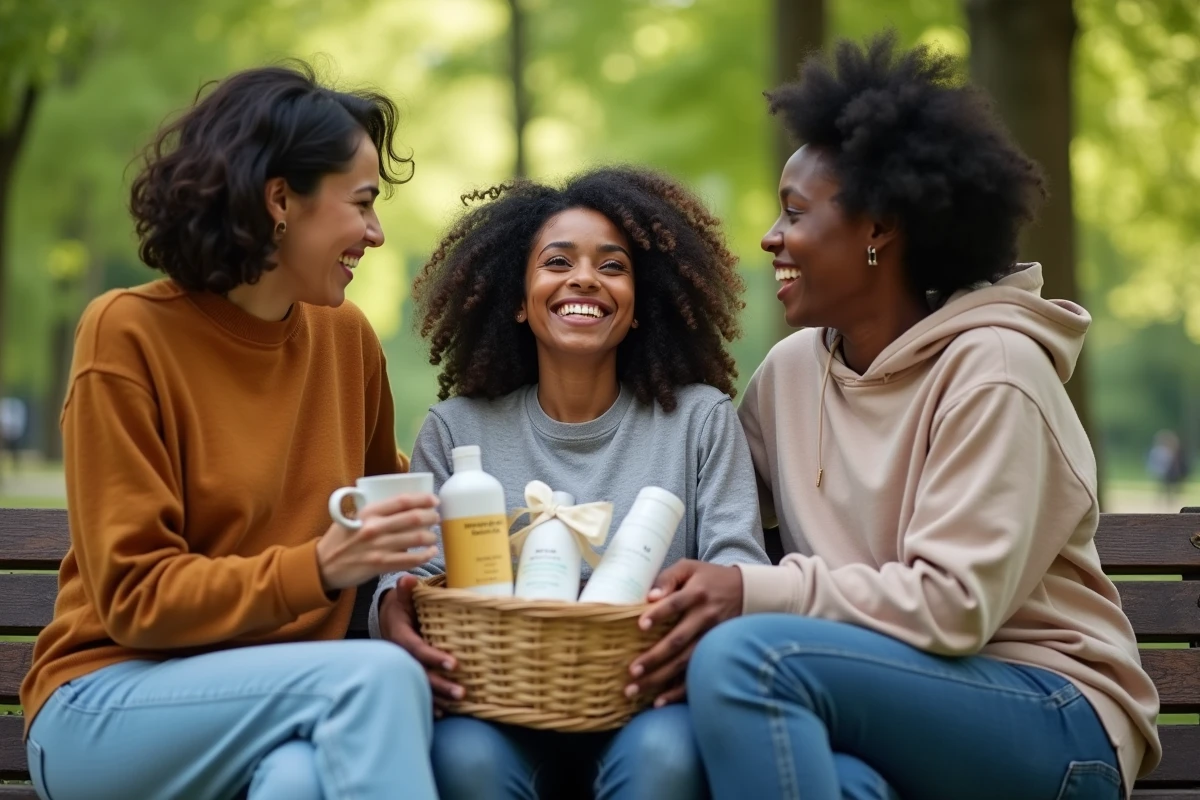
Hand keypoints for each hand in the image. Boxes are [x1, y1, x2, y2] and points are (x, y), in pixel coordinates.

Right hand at [316, 493, 438, 590]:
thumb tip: (402, 506)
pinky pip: (409, 560)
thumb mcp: (352, 517)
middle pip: (413, 518)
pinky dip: (424, 556)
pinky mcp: (380, 565)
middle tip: (436, 518)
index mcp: (368, 512)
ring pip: (415, 539)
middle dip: (431, 517)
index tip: (434, 500)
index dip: (422, 499)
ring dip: (430, 537)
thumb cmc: (340, 539)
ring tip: (433, 537)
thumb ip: (374, 511)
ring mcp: (378, 547)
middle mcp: (374, 528)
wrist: (322, 565)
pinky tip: (430, 553)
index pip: (401, 501)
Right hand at [379, 574, 463, 712]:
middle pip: (418, 673)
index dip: (433, 657)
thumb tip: (406, 579)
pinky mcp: (408, 675)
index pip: (415, 648)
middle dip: (439, 685)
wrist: (389, 619)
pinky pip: (417, 692)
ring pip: (418, 685)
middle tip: (461, 693)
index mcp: (399, 635)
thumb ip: (407, 591)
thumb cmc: (402, 607)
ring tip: (457, 704)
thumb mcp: (403, 598)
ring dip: (437, 698)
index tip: (454, 664)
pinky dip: (429, 704)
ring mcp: (403, 667)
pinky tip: (444, 713)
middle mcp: (399, 655)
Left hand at [626, 559, 743, 706]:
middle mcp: (705, 617)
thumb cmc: (710, 579)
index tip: (640, 626)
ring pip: (686, 662)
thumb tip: (649, 596)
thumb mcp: (690, 568)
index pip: (675, 604)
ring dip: (661, 679)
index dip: (659, 614)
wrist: (748, 592)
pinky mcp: (716, 653)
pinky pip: (697, 674)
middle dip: (654, 658)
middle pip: (678, 640)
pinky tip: (660, 702)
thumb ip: (667, 578)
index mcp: (697, 593)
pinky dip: (679, 691)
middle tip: (632, 671)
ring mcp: (712, 638)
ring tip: (636, 690)